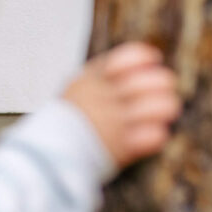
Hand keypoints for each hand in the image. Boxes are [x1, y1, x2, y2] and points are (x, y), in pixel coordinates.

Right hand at [62, 42, 180, 167]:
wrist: (46, 155)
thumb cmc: (68, 120)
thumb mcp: (78, 88)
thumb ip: (105, 75)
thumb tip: (144, 60)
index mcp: (93, 78)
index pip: (132, 56)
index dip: (147, 58)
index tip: (153, 61)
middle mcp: (104, 97)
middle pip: (154, 80)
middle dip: (163, 83)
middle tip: (164, 90)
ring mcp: (113, 122)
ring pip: (162, 106)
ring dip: (165, 108)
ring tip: (163, 113)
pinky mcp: (121, 148)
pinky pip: (156, 136)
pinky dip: (156, 135)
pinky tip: (151, 134)